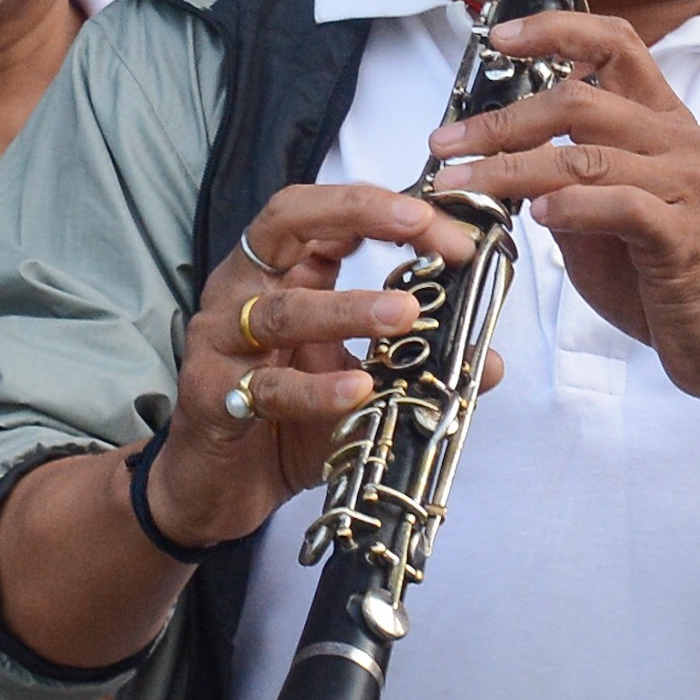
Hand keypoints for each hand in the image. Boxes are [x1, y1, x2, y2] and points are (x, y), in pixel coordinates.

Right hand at [143, 180, 490, 546]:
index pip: (330, 215)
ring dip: (348, 308)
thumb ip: (414, 365)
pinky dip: (316, 389)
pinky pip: (266, 388)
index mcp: (280, 272)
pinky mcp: (211, 397)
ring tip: (406, 314)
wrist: (218, 490)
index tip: (452, 236)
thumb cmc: (283, 423)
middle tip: (421, 227)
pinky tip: (358, 390)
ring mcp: (221, 342)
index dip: (389, 209)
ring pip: (280, 309)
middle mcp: (244, 291)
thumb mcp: (359, 385)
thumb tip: (489, 362)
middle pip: (288, 221)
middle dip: (357, 213)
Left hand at [441, 12, 699, 431]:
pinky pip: (621, 205)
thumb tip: (498, 158)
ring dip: (512, 168)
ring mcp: (687, 185)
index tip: (498, 36)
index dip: (555, 30)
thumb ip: (565, 180)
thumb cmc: (671, 277)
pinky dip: (571, 206)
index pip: (615, 45)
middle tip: (447, 143)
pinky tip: (535, 214)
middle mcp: (680, 141)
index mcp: (664, 124)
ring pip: (587, 155)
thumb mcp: (606, 219)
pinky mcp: (684, 235)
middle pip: (581, 100)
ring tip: (463, 183)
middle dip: (502, 119)